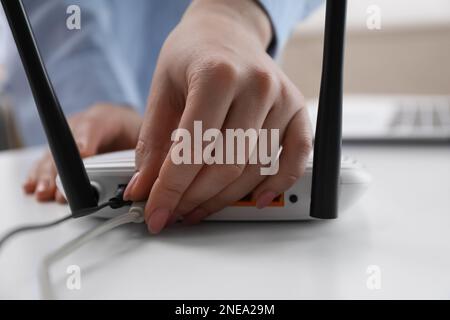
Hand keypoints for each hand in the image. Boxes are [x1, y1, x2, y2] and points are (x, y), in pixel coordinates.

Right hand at [23, 103, 141, 201]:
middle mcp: (82, 123)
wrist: (126, 125)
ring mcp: (69, 135)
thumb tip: (143, 180)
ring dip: (47, 174)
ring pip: (54, 153)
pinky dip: (40, 174)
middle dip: (61, 168)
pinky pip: (49, 160)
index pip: (93, 127)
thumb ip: (142, 157)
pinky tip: (32, 186)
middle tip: (58, 188)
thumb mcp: (146, 139)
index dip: (85, 143)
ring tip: (42, 192)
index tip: (82, 157)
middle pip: (67, 144)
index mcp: (106, 118)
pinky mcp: (62, 148)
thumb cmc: (136, 133)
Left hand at [124, 0, 311, 232]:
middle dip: (194, 198)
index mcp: (218, 75)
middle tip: (175, 211)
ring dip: (225, 198)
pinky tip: (256, 199)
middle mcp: (256, 86)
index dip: (170, 189)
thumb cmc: (194, 55)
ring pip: (255, 168)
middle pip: (226, 165)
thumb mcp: (162, 91)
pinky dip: (277, 183)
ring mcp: (282, 99)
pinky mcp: (297, 110)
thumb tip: (144, 189)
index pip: (193, 149)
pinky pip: (297, 157)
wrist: (226, 31)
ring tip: (198, 207)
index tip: (156, 212)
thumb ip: (153, 144)